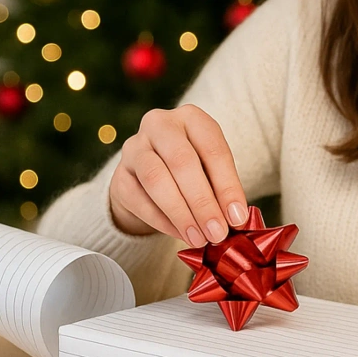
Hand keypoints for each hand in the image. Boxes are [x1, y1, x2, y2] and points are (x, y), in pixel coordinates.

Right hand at [109, 104, 248, 245]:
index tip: (238, 217)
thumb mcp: (212, 169)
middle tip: (217, 232)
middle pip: (182, 162)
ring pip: (156, 179)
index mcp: (192, 118)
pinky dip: (162, 221)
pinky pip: (138, 199)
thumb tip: (235, 220)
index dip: (227, 186)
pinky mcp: (119, 174)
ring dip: (181, 213)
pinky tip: (180, 234)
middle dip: (202, 202)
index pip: (213, 150)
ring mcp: (135, 147)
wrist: (150, 173)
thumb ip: (222, 190)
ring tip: (199, 238)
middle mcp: (160, 125)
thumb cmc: (192, 168)